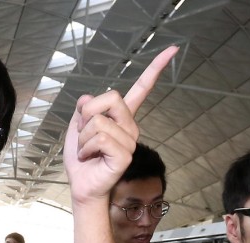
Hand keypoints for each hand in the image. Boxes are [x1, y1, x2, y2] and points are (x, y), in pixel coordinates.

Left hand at [63, 46, 177, 204]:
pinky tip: (91, 157)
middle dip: (87, 114)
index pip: (142, 89)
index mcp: (121, 116)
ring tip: (87, 150)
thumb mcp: (76, 126)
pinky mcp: (125, 155)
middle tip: (84, 134)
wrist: (81, 186)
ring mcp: (130, 141)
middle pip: (111, 97)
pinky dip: (87, 147)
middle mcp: (130, 126)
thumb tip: (88, 98)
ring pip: (100, 121)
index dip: (156, 69)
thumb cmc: (82, 158)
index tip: (172, 50)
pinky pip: (101, 138)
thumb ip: (84, 108)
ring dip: (83, 137)